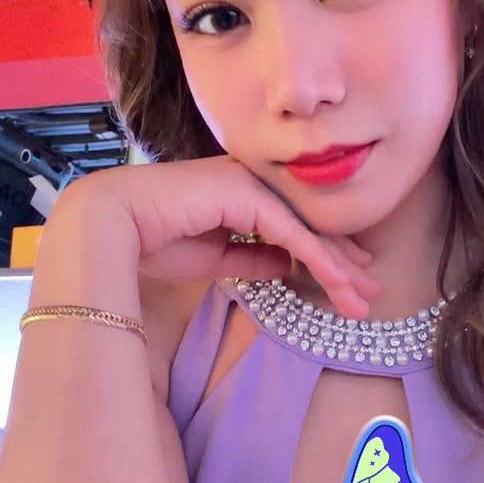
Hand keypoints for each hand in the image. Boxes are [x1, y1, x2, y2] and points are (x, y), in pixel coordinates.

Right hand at [49, 158, 380, 319]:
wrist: (114, 223)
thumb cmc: (152, 239)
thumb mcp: (215, 259)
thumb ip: (251, 260)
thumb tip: (285, 267)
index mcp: (241, 195)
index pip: (293, 227)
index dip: (324, 254)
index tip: (349, 280)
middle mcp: (252, 185)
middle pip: (309, 227)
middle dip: (343, 263)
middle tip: (369, 292)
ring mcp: (251, 186)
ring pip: (307, 231)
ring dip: (338, 267)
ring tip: (362, 298)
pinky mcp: (246, 195)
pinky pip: (291, 233)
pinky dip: (317, 258)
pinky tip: (338, 280)